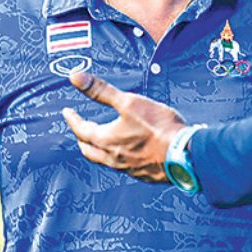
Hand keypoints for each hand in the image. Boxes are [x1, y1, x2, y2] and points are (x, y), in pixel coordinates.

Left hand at [61, 70, 184, 183]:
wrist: (184, 154)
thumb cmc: (158, 128)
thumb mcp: (128, 102)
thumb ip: (101, 90)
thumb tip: (76, 78)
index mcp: (106, 140)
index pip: (81, 130)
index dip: (72, 119)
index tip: (67, 113)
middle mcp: (113, 158)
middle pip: (88, 150)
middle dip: (81, 138)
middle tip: (80, 129)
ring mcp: (128, 168)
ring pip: (104, 160)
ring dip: (98, 149)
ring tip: (100, 140)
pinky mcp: (142, 173)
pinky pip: (122, 167)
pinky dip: (117, 157)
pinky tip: (125, 152)